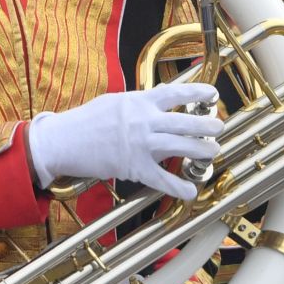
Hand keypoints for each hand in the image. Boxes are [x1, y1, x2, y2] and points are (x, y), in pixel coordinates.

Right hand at [28, 83, 220, 200]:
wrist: (64, 140)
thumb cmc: (87, 120)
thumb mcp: (115, 101)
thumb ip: (140, 100)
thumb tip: (161, 94)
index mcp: (139, 101)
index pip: (175, 92)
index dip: (198, 92)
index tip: (213, 93)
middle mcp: (144, 121)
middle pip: (185, 121)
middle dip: (207, 124)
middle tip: (219, 127)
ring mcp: (140, 144)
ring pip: (180, 146)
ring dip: (201, 150)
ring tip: (213, 151)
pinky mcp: (134, 166)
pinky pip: (162, 179)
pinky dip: (179, 186)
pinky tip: (191, 191)